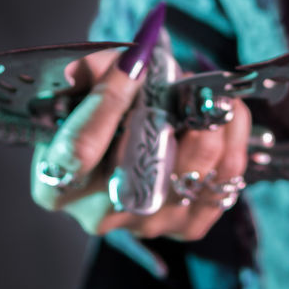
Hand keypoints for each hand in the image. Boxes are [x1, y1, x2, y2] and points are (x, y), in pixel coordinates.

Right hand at [30, 43, 250, 242]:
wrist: (132, 141)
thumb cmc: (104, 108)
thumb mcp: (87, 84)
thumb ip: (96, 69)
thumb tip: (126, 62)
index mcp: (56, 182)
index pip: (80, 147)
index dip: (109, 101)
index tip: (135, 66)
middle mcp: (98, 212)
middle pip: (145, 160)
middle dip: (175, 110)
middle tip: (191, 82)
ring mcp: (144, 223)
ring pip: (195, 165)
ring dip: (213, 118)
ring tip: (210, 93)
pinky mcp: (186, 225)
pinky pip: (225, 177)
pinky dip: (233, 138)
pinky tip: (226, 118)